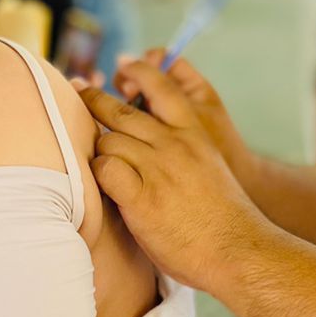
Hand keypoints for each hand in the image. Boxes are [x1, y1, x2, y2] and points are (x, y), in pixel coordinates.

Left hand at [80, 61, 266, 291]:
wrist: (238, 250)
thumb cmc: (223, 217)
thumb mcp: (209, 166)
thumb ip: (183, 149)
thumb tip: (155, 141)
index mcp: (193, 134)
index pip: (161, 86)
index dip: (138, 71)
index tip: (122, 66)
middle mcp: (173, 145)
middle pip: (121, 110)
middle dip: (93, 98)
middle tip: (78, 89)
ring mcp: (156, 169)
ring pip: (107, 140)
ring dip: (96, 149)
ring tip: (90, 156)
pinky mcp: (141, 197)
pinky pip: (104, 170)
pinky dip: (96, 174)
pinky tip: (99, 184)